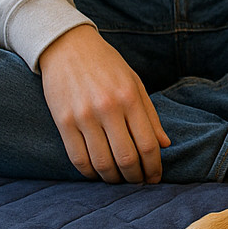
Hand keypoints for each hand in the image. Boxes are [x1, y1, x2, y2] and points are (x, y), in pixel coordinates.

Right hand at [37, 24, 170, 183]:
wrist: (67, 46)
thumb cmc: (106, 64)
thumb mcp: (134, 82)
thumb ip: (150, 115)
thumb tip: (164, 145)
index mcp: (130, 98)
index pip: (148, 144)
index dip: (154, 167)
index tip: (155, 178)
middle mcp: (108, 108)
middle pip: (126, 158)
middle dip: (135, 177)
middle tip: (138, 182)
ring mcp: (84, 116)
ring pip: (102, 163)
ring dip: (113, 179)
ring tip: (119, 180)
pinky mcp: (63, 122)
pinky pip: (78, 158)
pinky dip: (90, 172)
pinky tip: (97, 173)